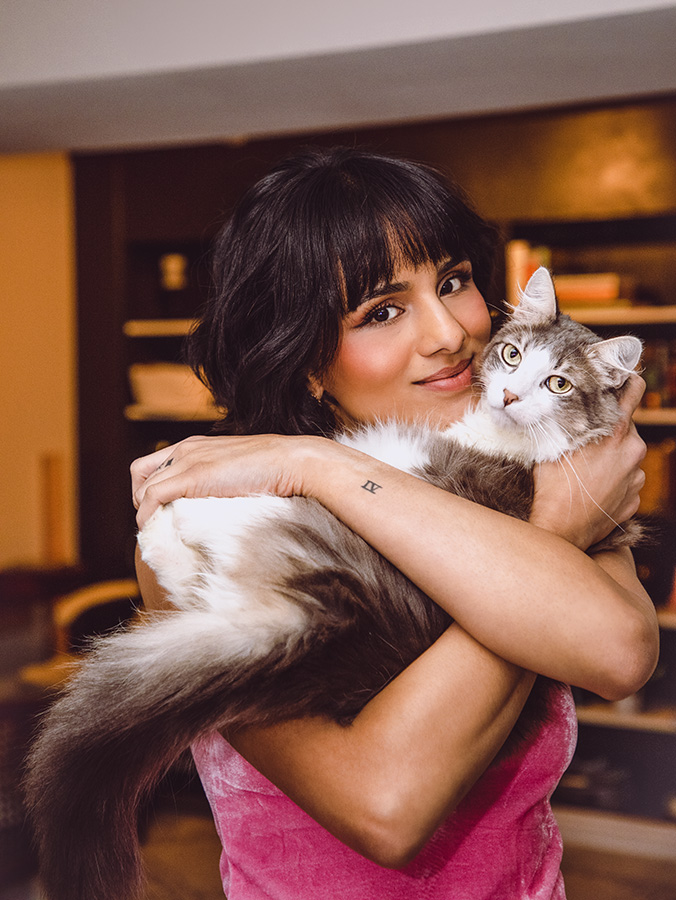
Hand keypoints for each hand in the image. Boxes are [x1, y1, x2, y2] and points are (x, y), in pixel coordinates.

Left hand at [131, 433, 324, 528]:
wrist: (292, 462)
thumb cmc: (276, 472)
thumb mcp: (239, 472)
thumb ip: (221, 482)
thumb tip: (218, 505)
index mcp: (196, 445)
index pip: (152, 464)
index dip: (149, 489)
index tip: (160, 513)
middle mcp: (186, 449)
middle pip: (140, 475)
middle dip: (141, 502)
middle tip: (156, 525)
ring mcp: (188, 461)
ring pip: (143, 489)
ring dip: (144, 514)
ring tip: (155, 534)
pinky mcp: (192, 476)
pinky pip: (152, 498)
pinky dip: (147, 517)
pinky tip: (156, 532)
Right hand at [530, 375, 646, 549]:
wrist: (559, 529)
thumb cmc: (551, 486)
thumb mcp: (553, 444)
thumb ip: (566, 421)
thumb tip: (557, 403)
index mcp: (614, 431)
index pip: (633, 391)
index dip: (627, 381)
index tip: (619, 379)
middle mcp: (633, 451)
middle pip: (625, 428)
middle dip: (607, 431)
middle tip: (584, 440)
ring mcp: (636, 478)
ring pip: (626, 457)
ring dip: (610, 458)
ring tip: (584, 472)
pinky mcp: (634, 499)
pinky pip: (625, 482)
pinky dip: (612, 482)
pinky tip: (590, 489)